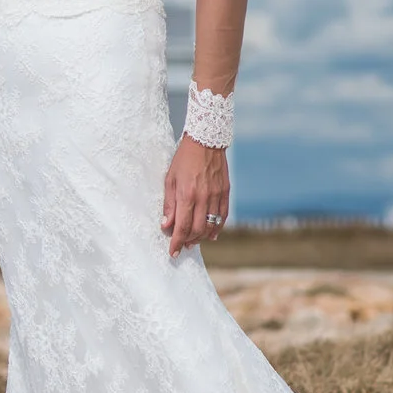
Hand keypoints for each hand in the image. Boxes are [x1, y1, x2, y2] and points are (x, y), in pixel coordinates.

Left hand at [161, 136, 230, 256]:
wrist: (206, 141)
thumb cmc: (183, 159)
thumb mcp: (170, 179)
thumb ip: (169, 203)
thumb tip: (166, 225)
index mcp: (187, 194)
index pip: (182, 226)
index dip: (176, 241)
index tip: (172, 252)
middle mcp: (203, 197)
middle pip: (197, 229)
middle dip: (188, 241)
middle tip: (182, 246)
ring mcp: (216, 195)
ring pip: (211, 225)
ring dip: (202, 237)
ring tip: (193, 241)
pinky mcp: (225, 192)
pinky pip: (222, 215)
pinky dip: (217, 228)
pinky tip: (211, 234)